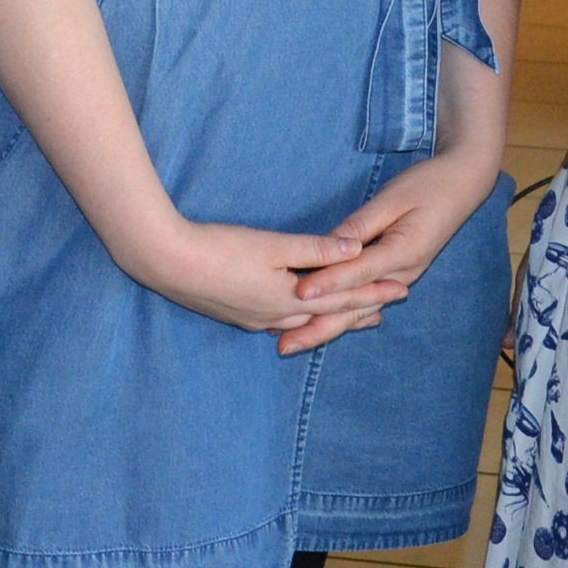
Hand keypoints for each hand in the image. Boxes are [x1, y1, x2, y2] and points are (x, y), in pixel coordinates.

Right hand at [121, 217, 381, 342]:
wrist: (166, 262)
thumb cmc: (220, 249)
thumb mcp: (273, 245)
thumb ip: (315, 249)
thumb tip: (357, 249)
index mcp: (290, 299)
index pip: (342, 295)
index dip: (373, 291)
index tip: (401, 289)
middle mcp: (276, 317)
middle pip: (326, 315)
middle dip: (356, 311)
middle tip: (385, 312)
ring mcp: (254, 319)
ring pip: (303, 322)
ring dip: (329, 318)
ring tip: (349, 318)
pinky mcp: (236, 315)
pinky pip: (280, 322)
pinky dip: (300, 318)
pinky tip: (297, 316)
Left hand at [285, 149, 503, 354]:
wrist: (463, 184)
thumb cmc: (428, 185)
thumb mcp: (393, 198)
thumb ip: (362, 224)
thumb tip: (331, 245)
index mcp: (403, 252)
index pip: (357, 272)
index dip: (327, 283)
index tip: (298, 294)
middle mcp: (402, 274)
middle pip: (356, 306)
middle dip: (318, 327)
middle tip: (284, 346)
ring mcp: (401, 278)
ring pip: (360, 310)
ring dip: (327, 327)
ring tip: (295, 344)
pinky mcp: (396, 274)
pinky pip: (367, 301)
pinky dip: (344, 315)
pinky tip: (324, 326)